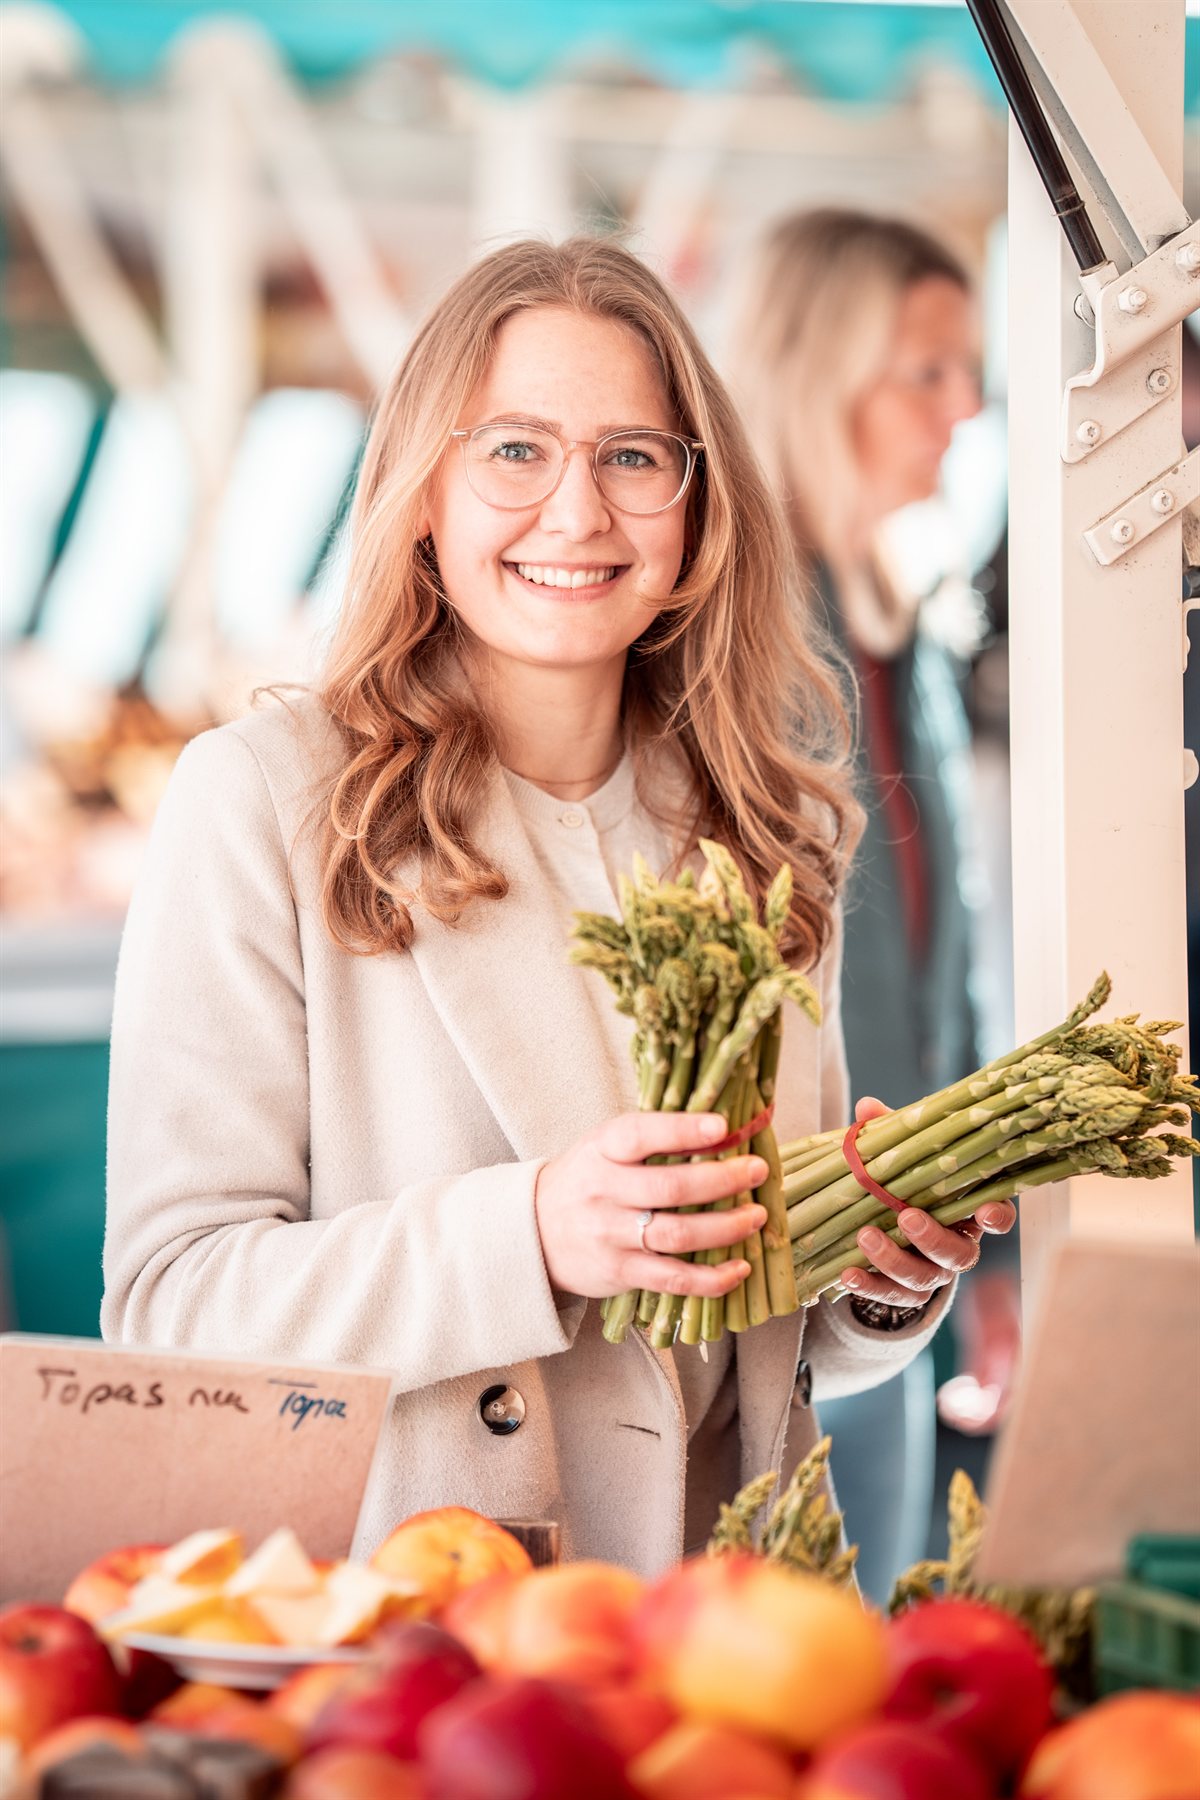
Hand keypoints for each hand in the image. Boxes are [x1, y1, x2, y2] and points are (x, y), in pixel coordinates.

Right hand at [534, 1111, 767, 1300]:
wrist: (534, 1232)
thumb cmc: (587, 1180)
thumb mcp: (604, 1147)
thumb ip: (652, 1138)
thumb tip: (724, 1128)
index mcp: (602, 1149)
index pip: (642, 1134)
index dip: (683, 1130)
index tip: (723, 1126)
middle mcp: (604, 1190)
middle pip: (671, 1187)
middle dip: (723, 1179)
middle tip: (757, 1171)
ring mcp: (611, 1235)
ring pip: (677, 1234)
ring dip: (726, 1227)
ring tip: (757, 1217)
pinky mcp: (620, 1272)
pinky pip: (673, 1279)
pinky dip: (712, 1278)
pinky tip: (739, 1269)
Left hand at [840, 1095, 1017, 1308]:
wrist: (886, 1229)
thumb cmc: (904, 1183)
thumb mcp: (900, 1155)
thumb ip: (890, 1131)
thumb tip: (867, 1107)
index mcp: (967, 1210)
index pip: (998, 1215)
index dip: (997, 1216)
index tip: (985, 1211)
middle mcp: (958, 1246)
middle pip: (959, 1254)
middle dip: (933, 1238)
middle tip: (907, 1217)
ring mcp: (933, 1274)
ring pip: (924, 1279)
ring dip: (894, 1260)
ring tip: (865, 1237)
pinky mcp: (905, 1294)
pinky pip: (891, 1298)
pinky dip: (869, 1287)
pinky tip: (847, 1274)